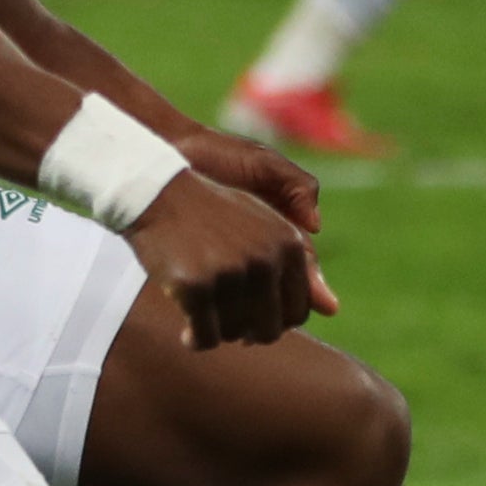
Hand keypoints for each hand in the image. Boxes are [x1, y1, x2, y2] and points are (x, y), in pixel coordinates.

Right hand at [128, 167, 322, 348]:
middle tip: (224, 317)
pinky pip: (205, 338)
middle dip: (248, 331)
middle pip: (270, 329)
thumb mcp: (261, 227)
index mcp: (287, 244)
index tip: (252, 316)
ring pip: (236, 335)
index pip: (298, 310)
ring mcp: (231, 274)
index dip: (274, 320)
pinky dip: (196, 340)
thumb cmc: (209, 213)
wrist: (155, 192)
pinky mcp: (196, 287)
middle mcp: (265, 259)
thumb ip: (298, 265)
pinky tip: (187, 330)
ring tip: (203, 313)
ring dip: (219, 332)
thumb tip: (332, 309)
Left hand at [173, 123, 336, 314]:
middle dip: (277, 316)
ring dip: (250, 321)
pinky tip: (211, 323)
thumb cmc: (219, 155)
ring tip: (244, 333)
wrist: (168, 152)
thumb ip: (296, 185)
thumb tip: (316, 225)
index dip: (307, 293)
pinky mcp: (196, 269)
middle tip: (271, 325)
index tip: (311, 306)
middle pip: (277, 297)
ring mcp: (227, 265)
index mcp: (278, 236)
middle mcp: (257, 255)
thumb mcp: (264, 164)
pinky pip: (213, 300)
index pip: (301, 274)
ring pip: (249, 305)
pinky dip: (216, 314)